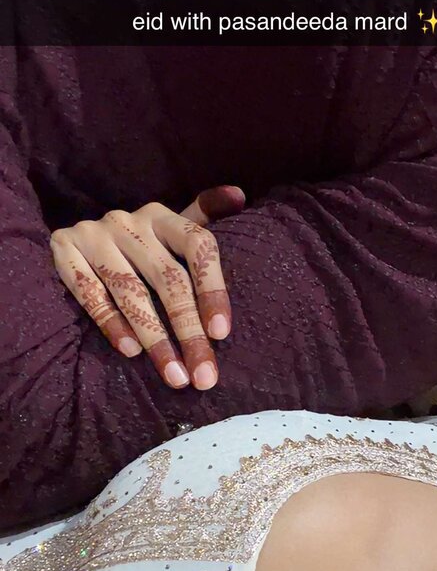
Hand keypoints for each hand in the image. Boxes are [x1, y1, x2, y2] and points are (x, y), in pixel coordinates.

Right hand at [51, 185, 244, 389]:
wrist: (74, 240)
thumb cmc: (138, 247)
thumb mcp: (169, 230)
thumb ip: (202, 218)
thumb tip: (238, 195)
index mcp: (161, 216)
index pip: (198, 245)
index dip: (213, 289)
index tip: (222, 334)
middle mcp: (128, 221)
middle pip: (168, 279)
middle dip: (189, 332)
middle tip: (204, 375)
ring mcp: (94, 234)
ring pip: (131, 291)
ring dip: (155, 339)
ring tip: (174, 375)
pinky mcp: (63, 249)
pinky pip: (90, 293)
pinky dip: (111, 324)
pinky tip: (131, 352)